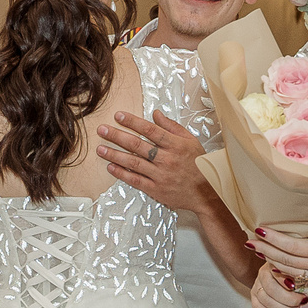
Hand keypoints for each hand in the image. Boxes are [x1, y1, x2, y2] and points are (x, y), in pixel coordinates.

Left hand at [95, 109, 211, 211]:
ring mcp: (160, 175)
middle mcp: (167, 159)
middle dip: (117, 136)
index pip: (150, 130)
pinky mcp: (156, 190)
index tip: (118, 116)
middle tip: (102, 130)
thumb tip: (155, 114)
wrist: (207, 193)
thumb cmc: (199, 165)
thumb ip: (172, 127)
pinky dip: (122, 174)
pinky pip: (135, 180)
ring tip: (100, 149)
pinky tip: (110, 167)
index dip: (133, 122)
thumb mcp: (191, 141)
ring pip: (133, 162)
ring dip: (115, 155)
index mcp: (176, 145)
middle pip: (137, 145)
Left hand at [248, 220, 307, 286]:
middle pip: (286, 261)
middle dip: (265, 250)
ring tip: (257, 251)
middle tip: (248, 240)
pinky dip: (283, 269)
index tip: (260, 229)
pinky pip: (299, 276)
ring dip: (271, 261)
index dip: (274, 239)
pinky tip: (275, 263)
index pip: (293, 247)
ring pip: (290, 271)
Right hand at [251, 261, 307, 307]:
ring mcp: (257, 286)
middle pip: (270, 289)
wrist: (283, 279)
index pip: (277, 273)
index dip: (287, 283)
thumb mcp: (305, 274)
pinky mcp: (255, 299)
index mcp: (275, 264)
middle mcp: (263, 274)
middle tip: (302, 302)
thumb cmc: (295, 276)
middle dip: (288, 299)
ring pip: (265, 300)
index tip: (299, 290)